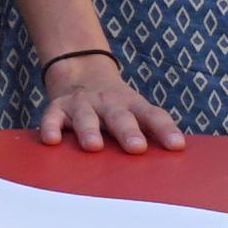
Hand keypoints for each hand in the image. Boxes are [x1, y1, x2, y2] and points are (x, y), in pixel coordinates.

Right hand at [31, 55, 187, 151]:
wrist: (83, 70)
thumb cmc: (116, 107)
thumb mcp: (135, 111)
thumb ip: (150, 131)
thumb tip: (175, 157)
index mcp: (132, 105)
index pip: (153, 116)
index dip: (166, 130)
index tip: (176, 146)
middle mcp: (109, 103)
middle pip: (120, 116)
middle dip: (128, 132)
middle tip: (137, 147)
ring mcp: (83, 104)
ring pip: (86, 117)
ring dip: (90, 130)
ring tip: (94, 146)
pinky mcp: (58, 107)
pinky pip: (52, 117)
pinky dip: (51, 127)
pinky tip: (52, 140)